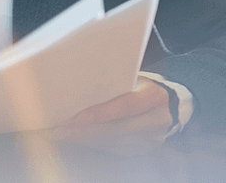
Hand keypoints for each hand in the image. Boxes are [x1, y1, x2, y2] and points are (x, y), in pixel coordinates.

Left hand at [51, 77, 171, 154]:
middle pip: (116, 128)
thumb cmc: (140, 84)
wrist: (166, 104)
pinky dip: (91, 143)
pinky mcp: (142, 149)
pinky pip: (113, 148)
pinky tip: (74, 138)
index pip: (126, 106)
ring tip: (59, 133)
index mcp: (154, 95)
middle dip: (84, 130)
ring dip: (83, 138)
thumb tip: (76, 83)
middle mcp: (156, 120)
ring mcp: (151, 138)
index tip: (76, 118)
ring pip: (111, 142)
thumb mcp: (132, 76)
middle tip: (58, 129)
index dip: (101, 113)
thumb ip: (112, 80)